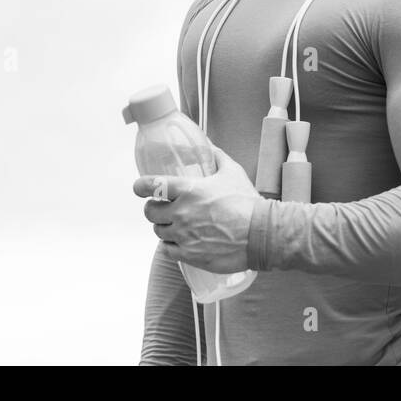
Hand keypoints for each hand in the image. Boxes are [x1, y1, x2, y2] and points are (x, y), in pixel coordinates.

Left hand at [132, 146, 262, 273]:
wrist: (261, 234)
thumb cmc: (248, 203)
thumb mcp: (233, 173)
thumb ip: (217, 157)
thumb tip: (209, 146)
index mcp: (189, 190)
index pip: (152, 186)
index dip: (141, 186)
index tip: (140, 187)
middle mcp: (181, 212)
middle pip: (150, 212)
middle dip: (154, 209)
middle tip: (163, 208)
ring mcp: (183, 235)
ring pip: (158, 232)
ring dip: (164, 227)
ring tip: (176, 225)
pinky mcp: (189, 254)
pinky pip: (167, 250)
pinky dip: (171, 245)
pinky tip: (181, 241)